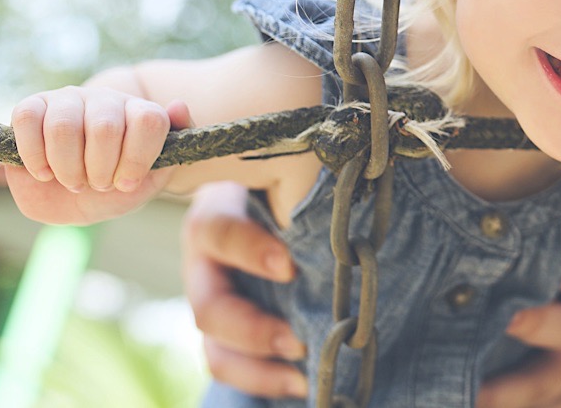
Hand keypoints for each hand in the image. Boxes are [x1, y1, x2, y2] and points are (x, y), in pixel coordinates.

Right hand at [5, 86, 181, 224]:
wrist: (70, 201)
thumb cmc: (116, 188)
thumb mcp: (151, 181)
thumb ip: (173, 150)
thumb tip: (178, 105)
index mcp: (140, 113)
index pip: (149, 121)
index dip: (138, 158)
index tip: (127, 182)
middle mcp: (107, 100)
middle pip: (106, 127)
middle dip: (100, 169)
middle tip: (97, 184)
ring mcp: (69, 100)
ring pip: (64, 127)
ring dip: (67, 168)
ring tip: (73, 180)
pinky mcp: (33, 107)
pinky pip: (28, 120)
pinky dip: (34, 155)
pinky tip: (43, 172)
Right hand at [182, 182, 307, 399]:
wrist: (286, 209)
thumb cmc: (294, 188)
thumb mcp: (293, 177)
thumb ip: (304, 191)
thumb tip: (355, 201)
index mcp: (218, 212)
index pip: (217, 231)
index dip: (248, 250)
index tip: (289, 268)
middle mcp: (205, 260)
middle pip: (209, 306)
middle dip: (252, 329)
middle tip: (296, 340)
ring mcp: (211, 298)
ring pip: (216, 345)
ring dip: (259, 364)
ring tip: (303, 373)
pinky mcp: (223, 331)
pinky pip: (230, 364)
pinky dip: (264, 379)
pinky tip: (300, 383)